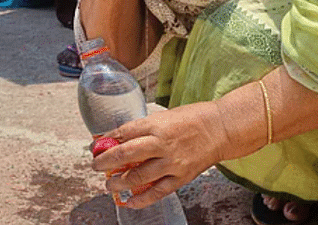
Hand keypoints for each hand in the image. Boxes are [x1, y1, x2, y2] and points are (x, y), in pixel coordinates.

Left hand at [92, 102, 228, 207]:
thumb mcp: (166, 116)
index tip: (96, 146)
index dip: (106, 140)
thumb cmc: (195, 118)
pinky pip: (157, 192)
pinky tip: (129, 201)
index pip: (124, 133)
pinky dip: (141, 199)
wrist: (221, 129)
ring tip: (109, 184)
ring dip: (119, 182)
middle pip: (125, 154)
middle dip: (105, 161)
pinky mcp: (181, 177)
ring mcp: (171, 163)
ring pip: (138, 177)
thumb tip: (122, 138)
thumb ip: (146, 128)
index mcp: (157, 125)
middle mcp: (162, 144)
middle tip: (96, 165)